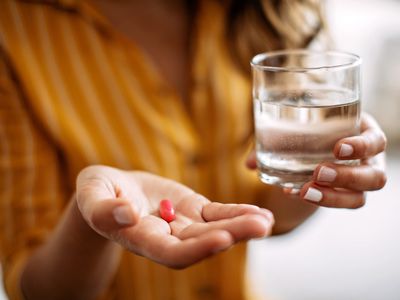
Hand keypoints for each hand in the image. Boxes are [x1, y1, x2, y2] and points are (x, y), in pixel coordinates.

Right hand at [76, 166, 273, 268]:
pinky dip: (237, 212)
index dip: (197, 248)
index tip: (222, 238)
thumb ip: (102, 209)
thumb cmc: (97, 192)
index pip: (172, 253)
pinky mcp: (193, 209)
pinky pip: (217, 213)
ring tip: (266, 220)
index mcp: (141, 239)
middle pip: (202, 242)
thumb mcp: (91, 196)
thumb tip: (127, 215)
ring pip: (215, 228)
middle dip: (231, 234)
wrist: (113, 190)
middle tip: (260, 226)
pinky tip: (259, 213)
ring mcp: (183, 224)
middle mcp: (167, 238)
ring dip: (241, 225)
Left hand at [246, 113, 386, 207]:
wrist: (315, 144)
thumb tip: (249, 163)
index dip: (362, 146)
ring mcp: (358, 181)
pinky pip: (338, 204)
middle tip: (317, 173)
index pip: (376, 142)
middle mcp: (368, 161)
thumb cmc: (313, 127)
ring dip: (333, 197)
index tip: (338, 148)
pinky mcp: (345, 195)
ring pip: (359, 198)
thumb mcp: (301, 124)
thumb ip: (276, 137)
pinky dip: (317, 200)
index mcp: (363, 134)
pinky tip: (293, 194)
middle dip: (346, 177)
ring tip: (304, 191)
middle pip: (374, 177)